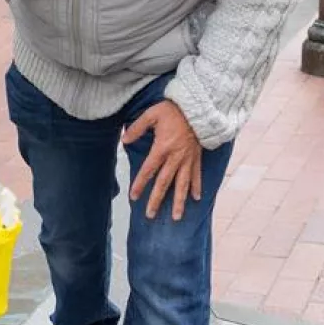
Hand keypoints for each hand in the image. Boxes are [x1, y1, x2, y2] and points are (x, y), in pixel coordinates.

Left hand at [122, 101, 202, 221]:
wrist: (199, 107)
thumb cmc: (173, 110)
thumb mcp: (151, 114)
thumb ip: (137, 128)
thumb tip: (124, 140)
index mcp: (162, 148)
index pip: (148, 171)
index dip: (139, 184)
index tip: (133, 197)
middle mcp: (176, 157)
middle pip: (164, 183)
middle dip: (156, 200)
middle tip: (150, 215)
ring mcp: (188, 159)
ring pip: (183, 184)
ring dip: (179, 201)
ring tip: (177, 217)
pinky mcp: (197, 157)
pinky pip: (197, 175)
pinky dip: (197, 186)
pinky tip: (196, 199)